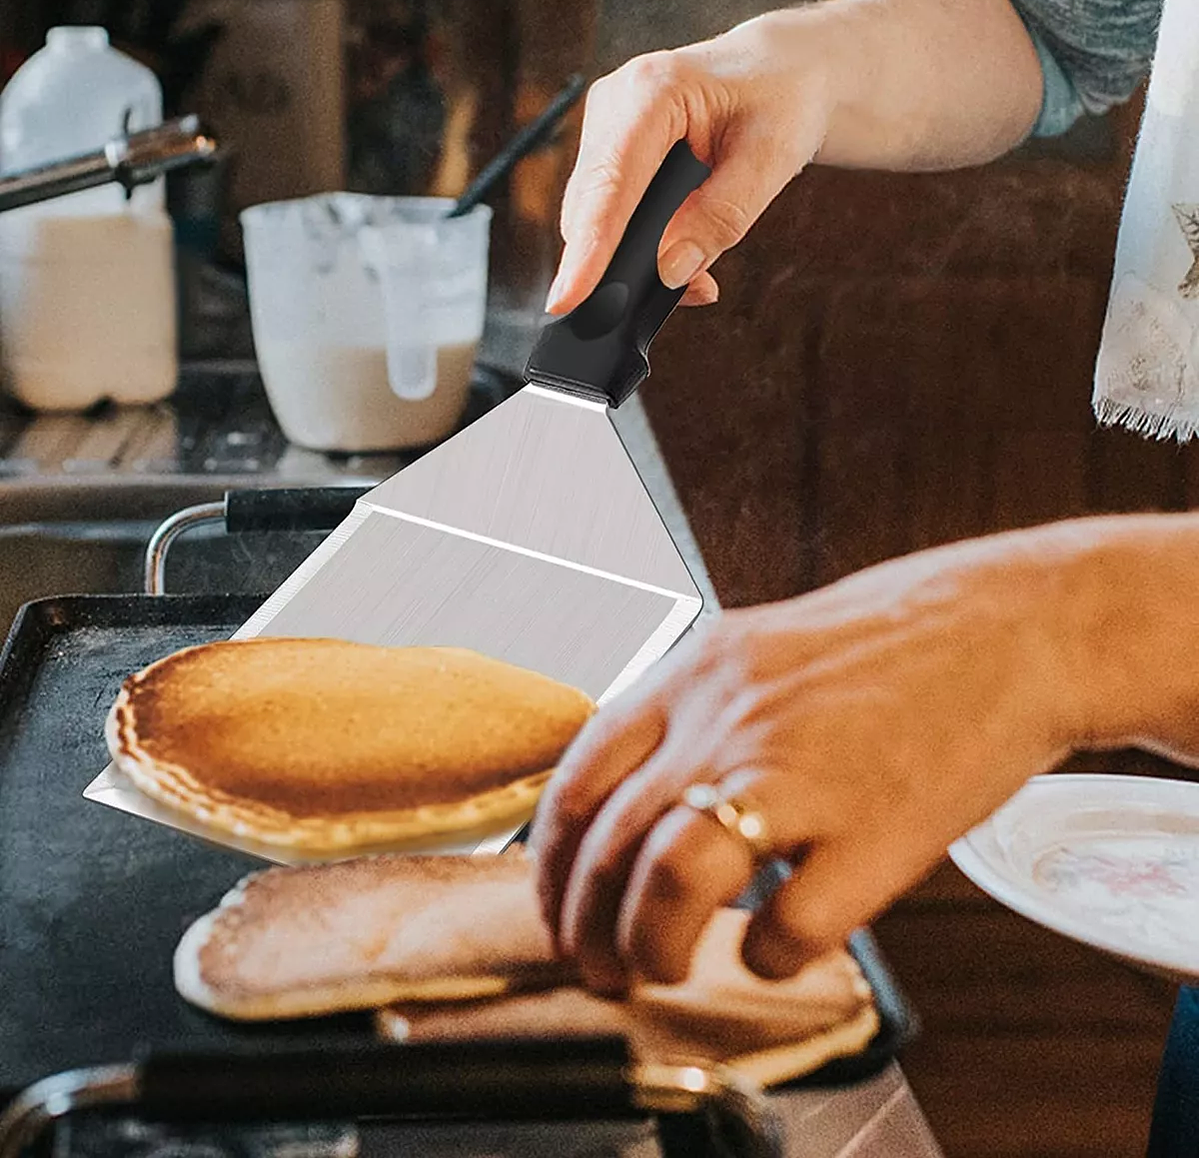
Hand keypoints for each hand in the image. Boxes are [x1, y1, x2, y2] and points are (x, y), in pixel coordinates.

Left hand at [531, 528, 1093, 993]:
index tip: (557, 902)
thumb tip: (636, 799)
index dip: (551, 861)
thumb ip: (690, 713)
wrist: (1007, 629)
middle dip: (581, 926)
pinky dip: (763, 958)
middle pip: (611, 843)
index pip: (580, 778)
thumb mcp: (757, 647)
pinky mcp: (875, 832)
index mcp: (697, 674)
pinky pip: (790, 926)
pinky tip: (766, 951)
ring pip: (670, 884)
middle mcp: (731, 721)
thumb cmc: (885, 643)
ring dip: (646, 946)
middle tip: (592, 965)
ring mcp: (800, 776)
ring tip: (654, 969)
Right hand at [545, 9, 836, 313]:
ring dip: (638, 263)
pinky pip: (610, 220)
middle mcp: (614, 106)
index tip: (569, 300)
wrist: (779, 71)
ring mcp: (605, 132)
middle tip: (683, 298)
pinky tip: (686, 260)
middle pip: (589, 211)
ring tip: (701, 280)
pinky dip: (643, 250)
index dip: (589, 247)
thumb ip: (721, 217)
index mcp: (651, 91)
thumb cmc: (781, 100)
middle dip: (620, 268)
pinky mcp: (608, 157)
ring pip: (595, 223)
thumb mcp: (771, 159)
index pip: (609, 182)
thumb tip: (670, 273)